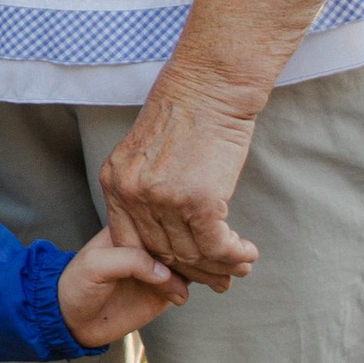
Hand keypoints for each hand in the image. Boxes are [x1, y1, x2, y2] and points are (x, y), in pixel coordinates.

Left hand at [56, 230, 186, 348]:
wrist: (74, 322)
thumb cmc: (76, 286)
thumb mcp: (95, 265)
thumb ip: (129, 261)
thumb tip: (164, 271)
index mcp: (128, 229)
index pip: (157, 218)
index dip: (172, 223)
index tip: (184, 230)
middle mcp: (146, 245)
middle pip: (178, 237)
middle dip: (189, 245)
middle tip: (191, 257)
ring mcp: (157, 268)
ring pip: (187, 260)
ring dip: (195, 266)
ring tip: (194, 274)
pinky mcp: (163, 291)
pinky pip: (186, 284)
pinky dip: (192, 286)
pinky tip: (182, 292)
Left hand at [96, 84, 263, 293]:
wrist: (212, 82)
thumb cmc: (189, 110)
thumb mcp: (150, 149)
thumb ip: (148, 185)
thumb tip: (165, 224)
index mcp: (116, 180)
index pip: (129, 240)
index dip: (155, 263)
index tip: (178, 274)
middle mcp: (133, 193)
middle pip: (160, 251)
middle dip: (192, 271)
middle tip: (217, 280)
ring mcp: (164, 199)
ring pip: (191, 252)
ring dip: (219, 266)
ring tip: (240, 267)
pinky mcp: (199, 201)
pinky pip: (216, 245)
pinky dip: (234, 255)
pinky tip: (247, 253)